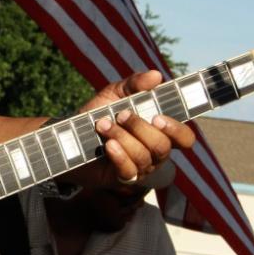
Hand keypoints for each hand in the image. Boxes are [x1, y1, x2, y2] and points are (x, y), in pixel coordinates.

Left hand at [81, 71, 195, 185]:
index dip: (177, 129)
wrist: (69, 137)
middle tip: (121, 115)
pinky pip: (129, 171)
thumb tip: (156, 76)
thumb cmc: (98, 115)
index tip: (157, 116)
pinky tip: (108, 145)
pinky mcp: (122, 178)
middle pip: (162, 146)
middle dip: (140, 128)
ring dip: (123, 137)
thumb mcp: (114, 94)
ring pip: (143, 156)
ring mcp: (140, 167)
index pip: (184, 138)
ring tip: (103, 125)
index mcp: (159, 132)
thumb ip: (134, 84)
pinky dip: (119, 156)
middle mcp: (154, 153)